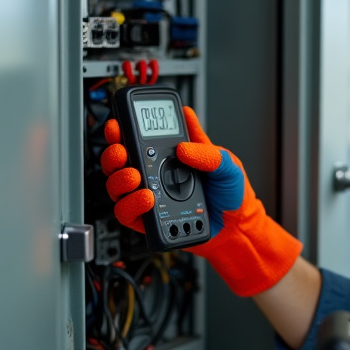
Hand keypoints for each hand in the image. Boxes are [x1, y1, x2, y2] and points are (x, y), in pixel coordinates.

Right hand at [98, 107, 301, 296]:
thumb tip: (184, 144)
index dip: (123, 129)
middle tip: (121, 150)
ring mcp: (147, 196)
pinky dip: (130, 205)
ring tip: (135, 176)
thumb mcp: (226, 165)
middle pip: (119, 161)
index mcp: (170, 154)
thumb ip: (207, 152)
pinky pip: (126, 213)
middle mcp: (153, 174)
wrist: (235, 226)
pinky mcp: (147, 220)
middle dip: (114, 152)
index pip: (138, 137)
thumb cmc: (229, 193)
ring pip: (116, 186)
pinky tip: (145, 198)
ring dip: (119, 179)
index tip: (118, 123)